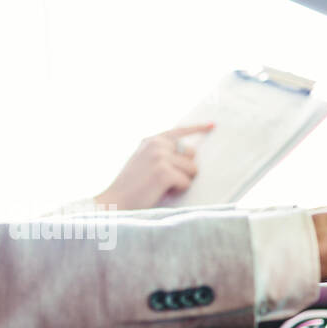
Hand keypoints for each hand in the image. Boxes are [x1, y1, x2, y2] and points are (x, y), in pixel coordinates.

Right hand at [94, 123, 214, 210]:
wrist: (113, 202)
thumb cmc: (130, 188)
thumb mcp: (142, 162)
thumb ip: (161, 153)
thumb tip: (190, 155)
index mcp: (151, 140)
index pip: (180, 131)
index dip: (198, 128)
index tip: (212, 125)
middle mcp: (156, 144)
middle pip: (192, 154)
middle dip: (185, 169)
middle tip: (167, 181)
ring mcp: (160, 157)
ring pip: (192, 169)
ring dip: (182, 181)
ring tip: (161, 187)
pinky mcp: (164, 172)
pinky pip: (186, 182)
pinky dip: (177, 190)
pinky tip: (161, 192)